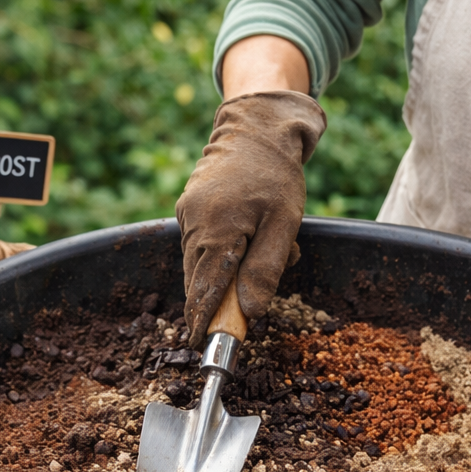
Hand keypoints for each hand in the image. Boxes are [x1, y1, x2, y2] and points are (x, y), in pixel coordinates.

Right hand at [175, 89, 325, 347]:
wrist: (256, 128)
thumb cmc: (276, 176)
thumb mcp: (283, 225)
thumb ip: (265, 269)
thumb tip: (250, 310)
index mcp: (216, 230)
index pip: (204, 288)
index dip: (203, 319)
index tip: (200, 343)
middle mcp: (193, 224)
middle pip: (198, 279)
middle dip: (217, 300)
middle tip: (235, 317)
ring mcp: (186, 215)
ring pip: (200, 263)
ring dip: (224, 274)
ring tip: (259, 256)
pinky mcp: (188, 208)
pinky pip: (201, 244)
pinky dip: (221, 254)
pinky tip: (248, 240)